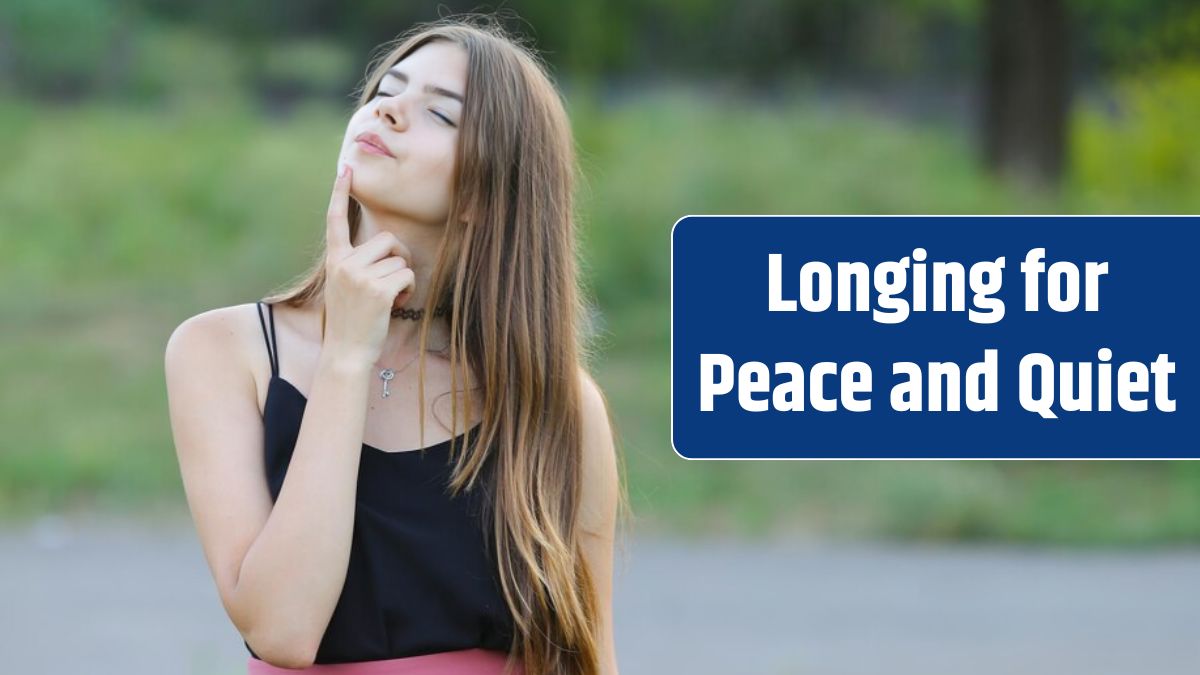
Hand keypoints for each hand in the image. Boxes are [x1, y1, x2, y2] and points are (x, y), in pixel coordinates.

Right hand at [320, 164, 413, 365]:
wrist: (346, 352)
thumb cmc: (350, 321)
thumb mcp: (342, 286)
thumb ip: (354, 264)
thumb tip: (382, 248)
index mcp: (334, 260)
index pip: (335, 220)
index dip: (340, 194)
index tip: (345, 170)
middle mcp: (344, 263)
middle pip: (387, 239)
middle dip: (398, 256)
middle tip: (392, 279)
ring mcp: (360, 276)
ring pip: (400, 259)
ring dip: (403, 278)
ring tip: (389, 298)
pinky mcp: (378, 289)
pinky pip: (408, 275)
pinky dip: (409, 290)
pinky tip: (396, 304)